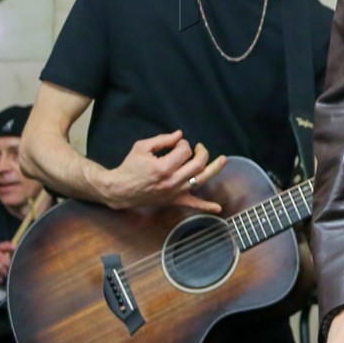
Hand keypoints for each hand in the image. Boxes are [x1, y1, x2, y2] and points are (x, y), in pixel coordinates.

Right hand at [0, 241, 15, 285]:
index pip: (1, 246)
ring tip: (3, 274)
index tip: (15, 248)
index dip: (8, 246)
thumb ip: (7, 255)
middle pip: (1, 257)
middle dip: (8, 264)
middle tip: (8, 269)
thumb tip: (16, 252)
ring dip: (3, 272)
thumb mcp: (0, 260)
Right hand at [99, 131, 226, 212]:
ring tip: (223, 160)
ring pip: (201, 180)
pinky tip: (218, 207)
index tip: (178, 143)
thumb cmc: (130, 167)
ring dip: (214, 169)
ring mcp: (175, 192)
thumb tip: (180, 135)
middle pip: (198, 164)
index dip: (184, 144)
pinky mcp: (174, 200)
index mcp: (162, 167)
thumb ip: (162, 139)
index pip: (184, 151)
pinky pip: (193, 205)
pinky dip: (206, 206)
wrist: (120, 190)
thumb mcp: (142, 147)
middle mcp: (171, 181)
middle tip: (198, 147)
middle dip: (201, 152)